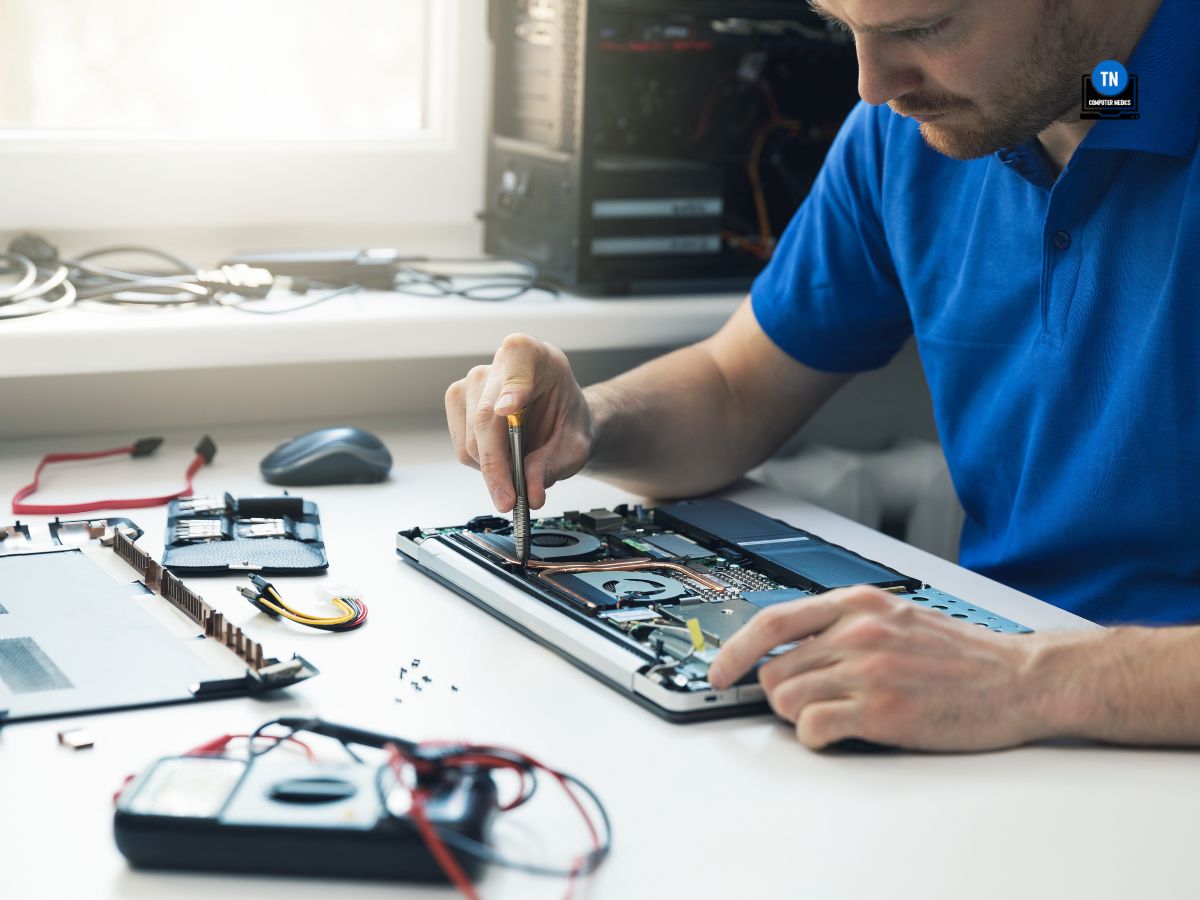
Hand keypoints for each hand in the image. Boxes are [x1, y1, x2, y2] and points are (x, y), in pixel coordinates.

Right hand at [445, 334, 594, 511]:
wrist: (559, 419)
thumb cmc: (567, 420)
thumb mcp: (575, 444)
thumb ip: (554, 464)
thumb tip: (530, 490)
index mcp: (533, 355)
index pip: (516, 365)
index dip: (511, 388)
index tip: (509, 409)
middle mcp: (497, 364)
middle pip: (486, 418)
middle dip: (497, 465)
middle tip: (511, 499)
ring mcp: (471, 383)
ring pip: (470, 440)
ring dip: (492, 469)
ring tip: (518, 471)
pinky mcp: (457, 404)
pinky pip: (461, 448)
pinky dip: (482, 465)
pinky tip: (504, 458)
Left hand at [708, 586, 1049, 750]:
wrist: (1022, 678)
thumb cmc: (963, 654)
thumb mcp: (898, 616)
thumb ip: (844, 624)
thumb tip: (791, 646)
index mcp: (857, 603)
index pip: (772, 621)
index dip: (735, 649)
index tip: (720, 670)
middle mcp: (857, 631)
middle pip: (774, 669)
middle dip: (782, 693)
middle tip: (811, 703)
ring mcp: (868, 670)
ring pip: (787, 700)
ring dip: (800, 716)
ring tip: (836, 716)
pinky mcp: (882, 711)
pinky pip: (814, 728)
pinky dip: (817, 737)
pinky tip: (842, 733)